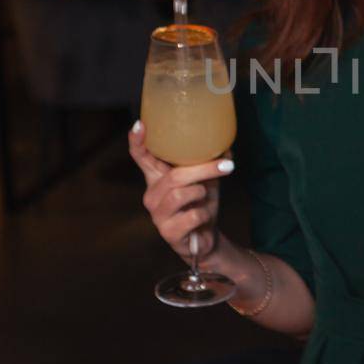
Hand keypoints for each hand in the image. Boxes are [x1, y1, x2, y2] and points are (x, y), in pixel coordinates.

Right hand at [128, 120, 233, 263]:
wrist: (206, 239)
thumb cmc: (200, 205)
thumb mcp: (206, 181)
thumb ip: (210, 164)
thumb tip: (225, 148)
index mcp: (157, 178)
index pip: (141, 157)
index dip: (137, 141)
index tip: (139, 124)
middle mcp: (152, 195)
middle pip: (174, 176)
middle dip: (203, 169)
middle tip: (226, 165)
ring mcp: (158, 214)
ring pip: (181, 194)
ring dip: (202, 193)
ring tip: (204, 197)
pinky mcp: (168, 232)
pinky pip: (192, 216)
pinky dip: (204, 214)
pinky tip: (203, 217)